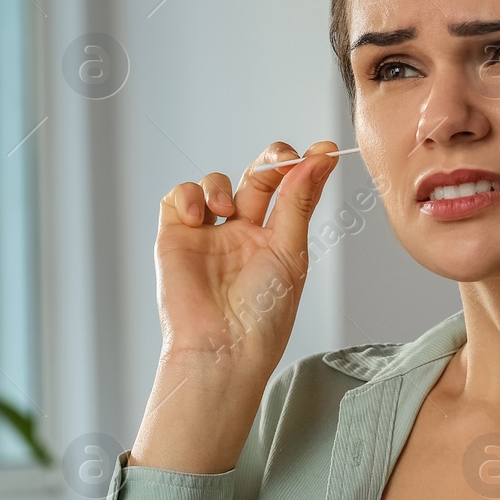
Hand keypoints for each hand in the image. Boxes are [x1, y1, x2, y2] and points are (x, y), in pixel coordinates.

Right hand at [154, 140, 340, 381]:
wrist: (222, 348)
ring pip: (214, 184)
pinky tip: (199, 217)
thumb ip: (299, 202)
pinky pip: (177, 199)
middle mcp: (240, 234)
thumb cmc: (263, 315)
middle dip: (270, 161)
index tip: (324, 152)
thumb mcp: (290, 251)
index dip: (304, 168)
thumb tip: (321, 158)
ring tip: (225, 210)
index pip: (289, 191)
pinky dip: (188, 196)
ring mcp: (207, 235)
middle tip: (283, 159)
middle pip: (255, 179)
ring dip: (221, 185)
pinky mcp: (174, 238)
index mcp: (274, 241)